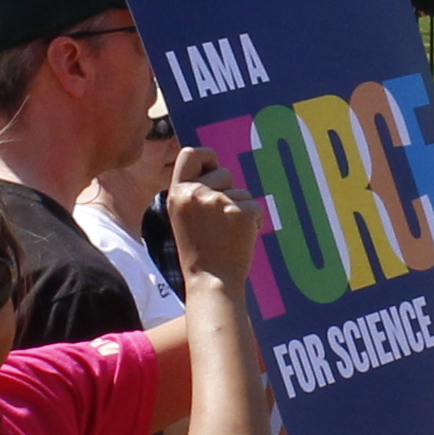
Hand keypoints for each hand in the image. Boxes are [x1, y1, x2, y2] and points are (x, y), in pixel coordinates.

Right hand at [164, 145, 257, 282]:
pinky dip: (254, 222)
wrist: (212, 281)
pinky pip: (255, 206)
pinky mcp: (242, 212)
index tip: (213, 169)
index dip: (206, 157)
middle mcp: (196, 194)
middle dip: (229, 190)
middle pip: (224, 173)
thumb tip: (217, 169)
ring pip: (242, 192)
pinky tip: (240, 239)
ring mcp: (220, 203)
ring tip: (227, 234)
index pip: (190, 153)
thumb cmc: (199, 251)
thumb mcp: (183, 217)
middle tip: (219, 220)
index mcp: (178, 194)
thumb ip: (194, 192)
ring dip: (241, 209)